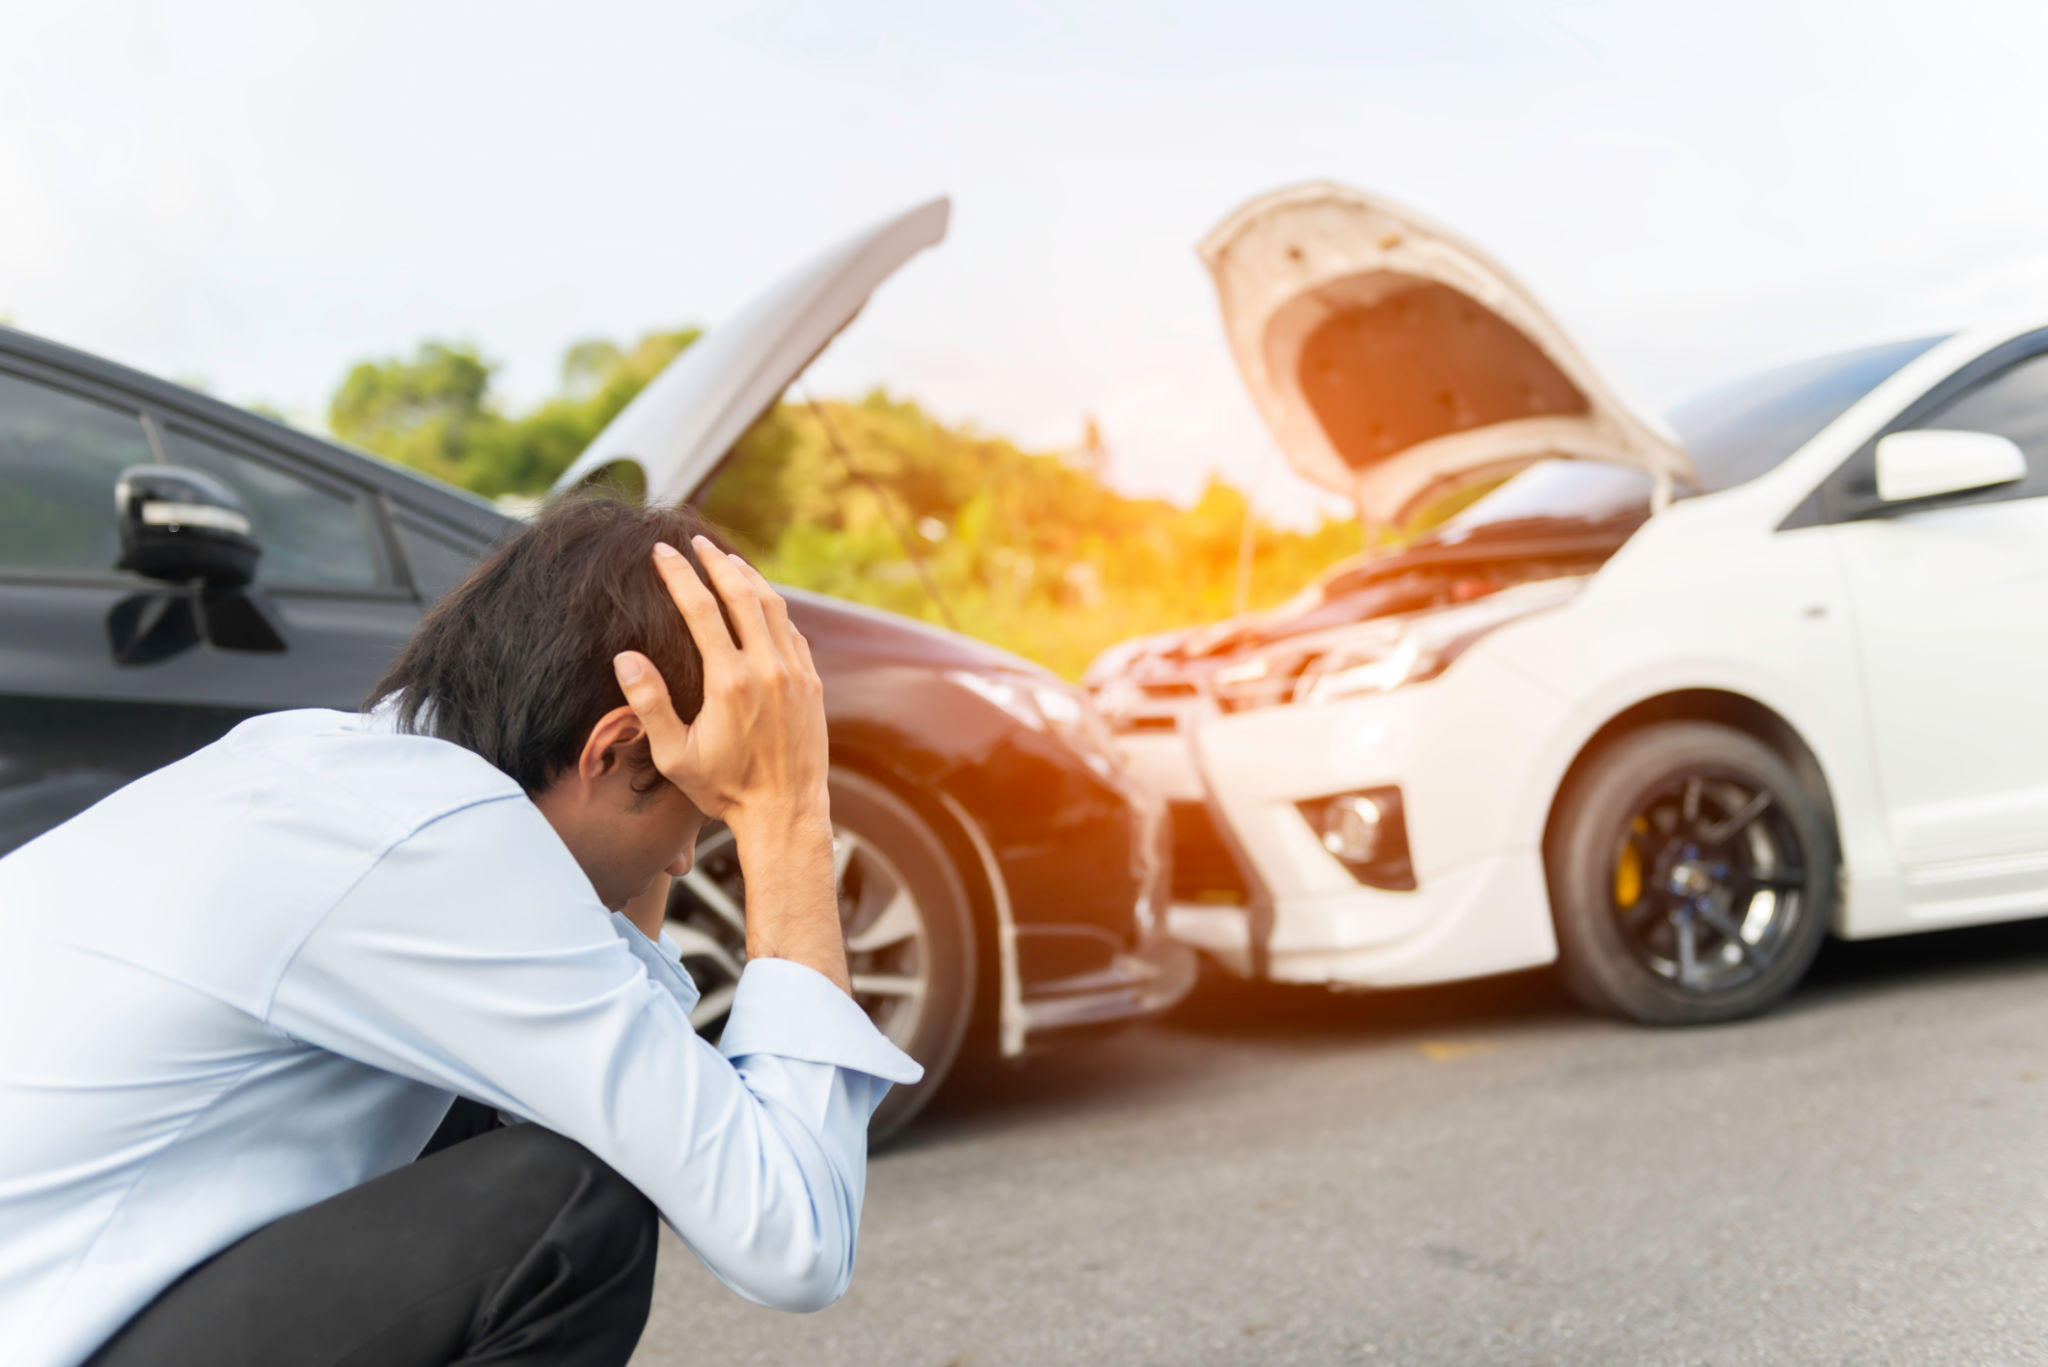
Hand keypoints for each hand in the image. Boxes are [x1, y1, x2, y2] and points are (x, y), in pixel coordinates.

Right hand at [612, 537, 847, 992]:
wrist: (786, 813)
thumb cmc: (724, 790)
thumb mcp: (674, 755)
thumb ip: (649, 704)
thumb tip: (625, 657)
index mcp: (729, 682)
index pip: (700, 609)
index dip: (679, 575)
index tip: (662, 551)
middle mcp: (767, 669)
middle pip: (740, 594)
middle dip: (715, 562)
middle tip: (694, 541)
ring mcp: (795, 674)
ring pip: (773, 607)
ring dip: (748, 578)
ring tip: (726, 559)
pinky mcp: (812, 684)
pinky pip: (793, 631)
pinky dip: (774, 608)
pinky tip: (761, 601)